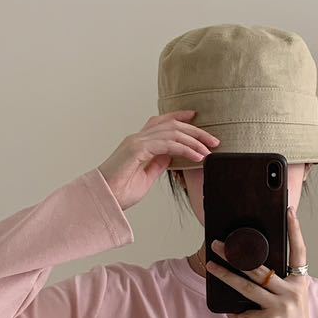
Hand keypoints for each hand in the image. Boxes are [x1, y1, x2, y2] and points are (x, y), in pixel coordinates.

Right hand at [97, 110, 219, 211]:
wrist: (104, 200)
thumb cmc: (120, 192)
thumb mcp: (147, 176)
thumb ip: (159, 163)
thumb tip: (172, 156)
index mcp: (139, 142)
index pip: (162, 122)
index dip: (179, 117)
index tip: (196, 118)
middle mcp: (138, 138)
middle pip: (171, 124)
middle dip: (195, 130)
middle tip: (213, 140)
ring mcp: (136, 141)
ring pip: (172, 132)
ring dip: (194, 140)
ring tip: (208, 150)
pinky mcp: (137, 149)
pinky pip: (167, 144)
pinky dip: (185, 149)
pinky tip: (197, 156)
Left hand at [206, 207, 317, 317]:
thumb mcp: (294, 301)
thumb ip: (281, 285)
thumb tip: (255, 270)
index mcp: (300, 283)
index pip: (299, 251)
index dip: (295, 231)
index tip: (289, 212)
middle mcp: (293, 291)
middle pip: (260, 267)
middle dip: (236, 254)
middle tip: (218, 243)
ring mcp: (282, 306)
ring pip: (248, 286)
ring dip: (226, 275)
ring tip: (211, 266)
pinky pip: (245, 312)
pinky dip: (236, 313)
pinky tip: (230, 313)